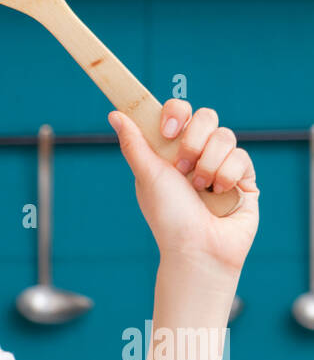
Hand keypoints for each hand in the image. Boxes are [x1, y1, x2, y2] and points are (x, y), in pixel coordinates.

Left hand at [107, 100, 258, 276]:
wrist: (197, 248)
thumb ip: (133, 143)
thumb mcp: (147, 175)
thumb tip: (115, 114)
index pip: (180, 111)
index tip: (167, 131)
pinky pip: (241, 157)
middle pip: (206, 116)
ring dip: (208, 163)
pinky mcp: (245, 179)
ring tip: (200, 188)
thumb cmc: (168, 216)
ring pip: (225, 135)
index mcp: (173, 150)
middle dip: (193, 141)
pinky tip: (218, 194)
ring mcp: (223, 164)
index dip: (176, 113)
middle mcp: (199, 153)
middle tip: (182, 169)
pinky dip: (226, 176)